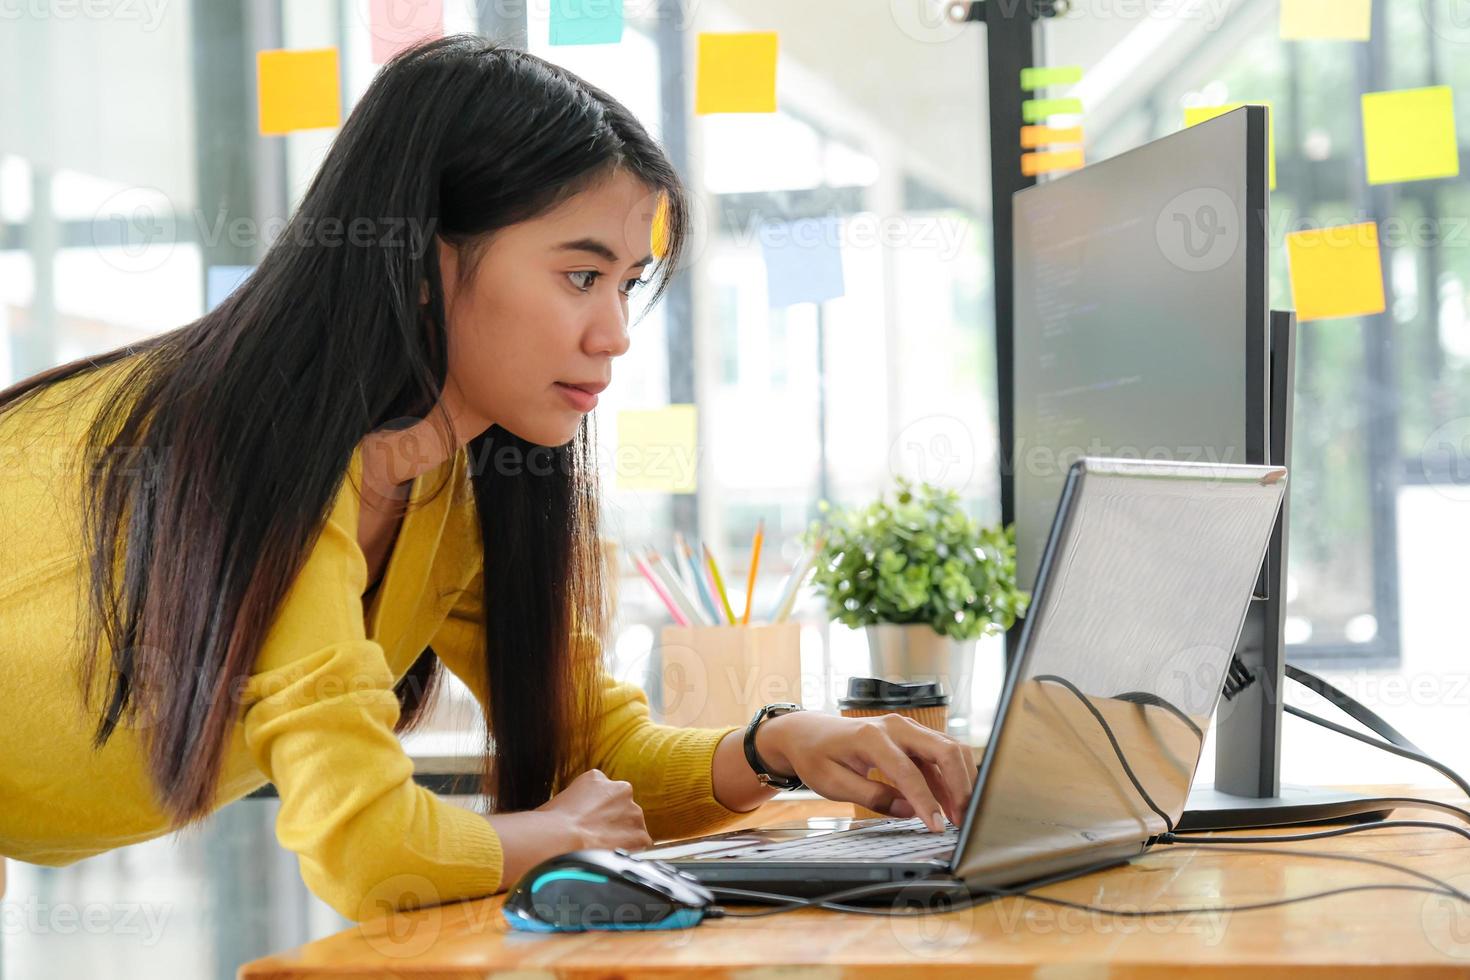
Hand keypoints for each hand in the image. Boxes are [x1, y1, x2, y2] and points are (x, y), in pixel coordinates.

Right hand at [486, 769, 651, 890]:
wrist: (560, 839)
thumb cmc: (550, 825)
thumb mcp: (559, 801)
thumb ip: (574, 803)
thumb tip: (567, 819)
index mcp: (597, 779)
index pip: (604, 793)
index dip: (597, 811)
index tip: (589, 823)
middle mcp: (620, 790)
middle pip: (621, 808)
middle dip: (612, 822)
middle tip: (596, 838)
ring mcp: (632, 812)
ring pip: (632, 826)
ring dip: (622, 837)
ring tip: (602, 850)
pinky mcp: (640, 834)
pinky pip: (640, 846)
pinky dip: (630, 853)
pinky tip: (611, 858)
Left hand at [755, 711, 975, 832]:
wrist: (808, 733)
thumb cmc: (817, 757)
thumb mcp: (833, 784)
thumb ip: (871, 797)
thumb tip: (908, 812)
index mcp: (871, 737)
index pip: (909, 773)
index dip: (926, 803)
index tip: (938, 828)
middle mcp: (895, 727)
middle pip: (944, 750)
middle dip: (960, 786)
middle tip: (964, 819)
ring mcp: (906, 728)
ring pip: (949, 749)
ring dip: (960, 781)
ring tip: (960, 816)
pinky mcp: (911, 736)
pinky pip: (939, 754)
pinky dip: (949, 778)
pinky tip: (948, 804)